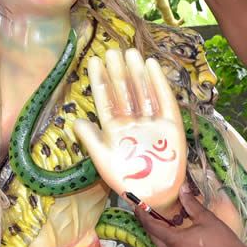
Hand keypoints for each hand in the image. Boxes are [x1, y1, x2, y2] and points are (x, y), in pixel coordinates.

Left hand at [73, 49, 185, 209]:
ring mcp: (152, 122)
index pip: (106, 100)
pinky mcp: (170, 126)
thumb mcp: (102, 160)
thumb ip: (90, 140)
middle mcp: (133, 122)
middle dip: (117, 72)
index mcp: (115, 129)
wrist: (153, 195)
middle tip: (112, 50)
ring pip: (142, 92)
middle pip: (124, 92)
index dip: (100, 81)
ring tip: (130, 52)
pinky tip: (151, 66)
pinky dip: (158, 84)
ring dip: (136, 73)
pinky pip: (164, 101)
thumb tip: (75, 121)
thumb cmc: (126, 179)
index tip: (94, 61)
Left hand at [135, 184, 246, 246]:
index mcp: (175, 241)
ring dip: (166, 240)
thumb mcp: (206, 218)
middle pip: (156, 239)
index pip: (152, 227)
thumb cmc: (222, 240)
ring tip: (170, 228)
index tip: (137, 208)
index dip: (143, 217)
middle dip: (152, 227)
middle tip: (150, 215)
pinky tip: (185, 246)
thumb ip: (191, 204)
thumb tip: (182, 189)